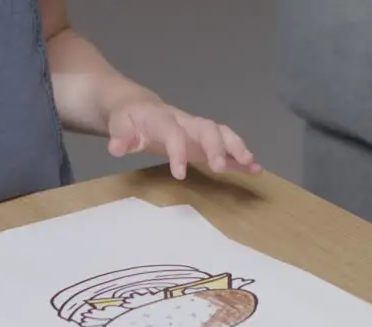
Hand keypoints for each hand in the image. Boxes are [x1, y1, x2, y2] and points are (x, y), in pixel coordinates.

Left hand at [106, 97, 261, 179]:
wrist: (137, 106)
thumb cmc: (128, 119)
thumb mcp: (118, 125)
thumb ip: (120, 136)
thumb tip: (116, 148)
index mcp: (162, 118)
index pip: (173, 132)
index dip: (177, 152)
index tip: (179, 174)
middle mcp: (185, 122)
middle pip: (207, 128)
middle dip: (216, 146)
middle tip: (220, 168)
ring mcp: (197, 131)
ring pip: (222, 133)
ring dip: (237, 148)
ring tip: (252, 165)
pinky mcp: (204, 141)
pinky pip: (225, 146)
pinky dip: (240, 157)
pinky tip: (255, 169)